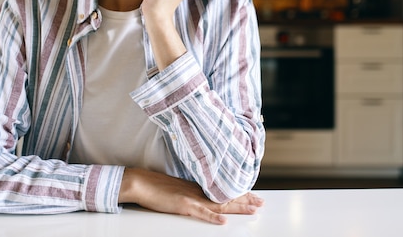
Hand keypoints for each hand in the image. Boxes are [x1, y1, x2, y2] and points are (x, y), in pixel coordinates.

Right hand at [119, 168, 263, 224]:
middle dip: (245, 200)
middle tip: (261, 202)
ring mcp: (191, 197)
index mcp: (197, 187)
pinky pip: (200, 212)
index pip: (222, 190)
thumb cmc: (155, 185)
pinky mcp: (182, 205)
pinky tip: (223, 220)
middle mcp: (198, 191)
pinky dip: (212, 217)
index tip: (253, 195)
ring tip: (253, 209)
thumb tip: (201, 195)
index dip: (239, 193)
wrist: (140, 182)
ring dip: (237, 207)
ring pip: (219, 204)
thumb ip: (190, 191)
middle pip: (225, 196)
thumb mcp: (177, 187)